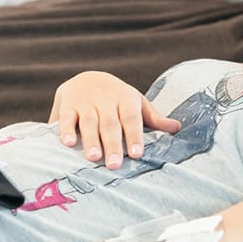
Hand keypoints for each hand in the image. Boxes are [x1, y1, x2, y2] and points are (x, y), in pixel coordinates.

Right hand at [49, 71, 179, 167]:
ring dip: (90, 140)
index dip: (134, 136)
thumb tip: (177, 128)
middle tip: (114, 164)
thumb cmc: (117, 97)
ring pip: (88, 122)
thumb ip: (154, 118)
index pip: (131, 118)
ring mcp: (86, 102)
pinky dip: (65, 130)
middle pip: (110, 124)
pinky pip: (66, 118)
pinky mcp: (68, 105)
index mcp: (126, 99)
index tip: (137, 154)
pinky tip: (68, 143)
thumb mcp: (137, 103)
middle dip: (112, 144)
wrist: (86, 76)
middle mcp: (105, 100)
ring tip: (94, 157)